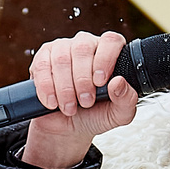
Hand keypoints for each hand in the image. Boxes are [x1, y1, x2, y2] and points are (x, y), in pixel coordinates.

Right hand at [18, 31, 139, 168]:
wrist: (67, 127)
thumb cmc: (94, 115)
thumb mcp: (117, 114)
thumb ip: (126, 100)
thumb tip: (119, 82)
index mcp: (109, 53)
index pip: (111, 41)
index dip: (105, 59)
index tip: (100, 82)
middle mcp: (86, 45)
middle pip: (83, 48)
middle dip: (83, 79)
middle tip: (85, 102)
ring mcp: (63, 48)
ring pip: (62, 58)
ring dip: (65, 88)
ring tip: (70, 108)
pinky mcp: (43, 57)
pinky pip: (42, 66)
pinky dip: (47, 88)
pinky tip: (53, 103)